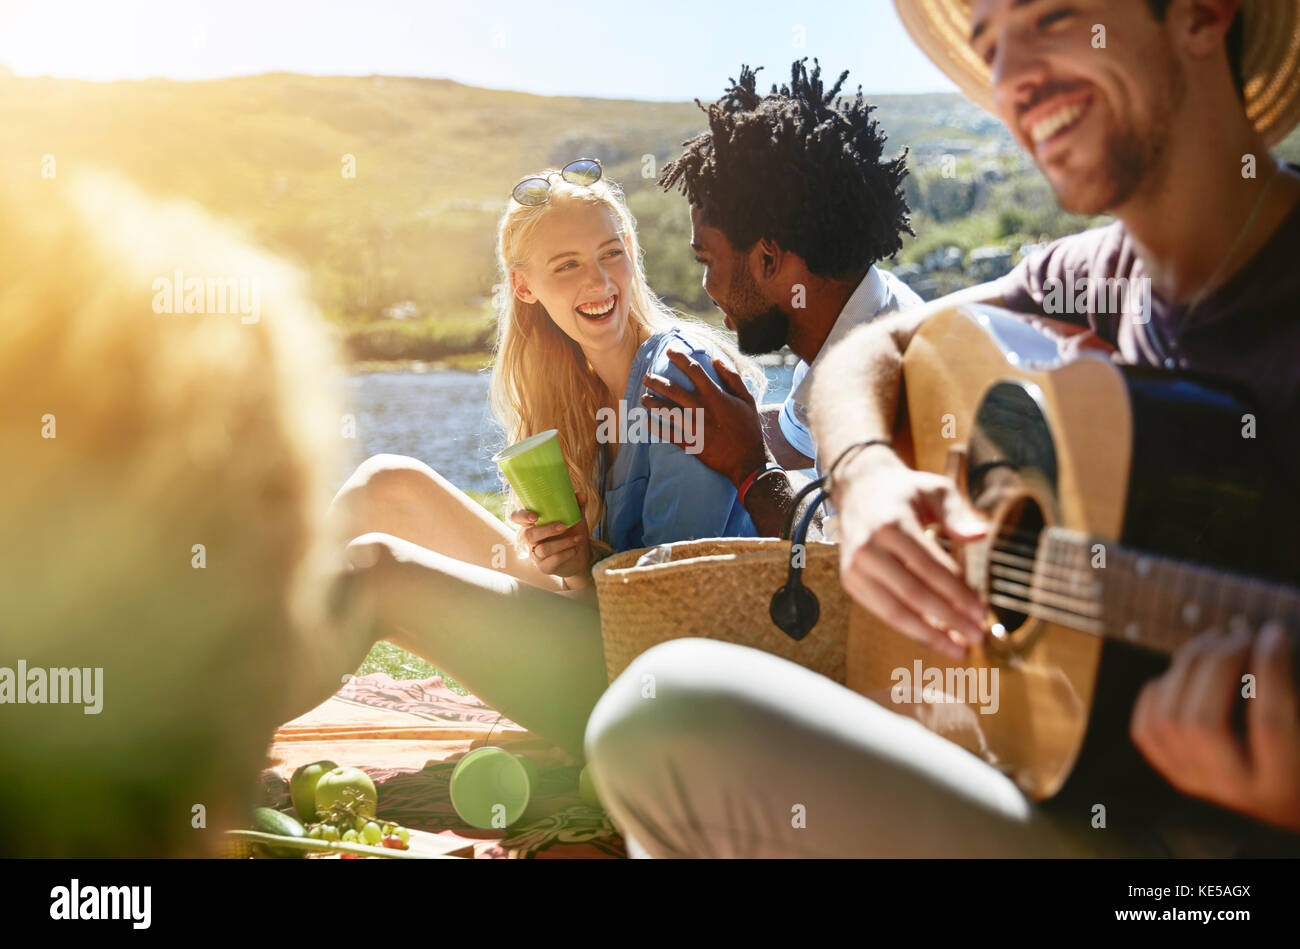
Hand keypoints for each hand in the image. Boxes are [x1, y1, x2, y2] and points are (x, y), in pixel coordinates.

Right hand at [510, 491, 592, 579]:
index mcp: (533, 524)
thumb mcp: (575, 518)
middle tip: (564, 526)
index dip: (521, 516)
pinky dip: (565, 554)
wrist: (581, 557)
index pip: (517, 517)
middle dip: (547, 530)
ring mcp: (536, 555)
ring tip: (577, 539)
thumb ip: (576, 506)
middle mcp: (530, 540)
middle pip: (528, 535)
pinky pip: (551, 561)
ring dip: (562, 543)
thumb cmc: (572, 533)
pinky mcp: (545, 567)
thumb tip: (581, 495)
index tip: (534, 516)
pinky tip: (574, 550)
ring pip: (542, 549)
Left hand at [641, 349, 767, 486]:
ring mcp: (694, 427)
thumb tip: (717, 360)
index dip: (679, 358)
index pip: (694, 370)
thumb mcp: (747, 399)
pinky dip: (655, 426)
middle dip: (656, 381)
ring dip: (652, 402)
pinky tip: (646, 420)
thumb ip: (732, 378)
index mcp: (715, 396)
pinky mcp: (690, 443)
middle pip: (672, 389)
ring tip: (643, 398)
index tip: (669, 352)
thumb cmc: (748, 428)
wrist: (748, 460)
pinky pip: (667, 433)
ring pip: (666, 411)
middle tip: (646, 377)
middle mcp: (701, 409)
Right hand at [833, 451, 988, 657]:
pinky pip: (882, 612)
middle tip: (977, 636)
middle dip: (949, 619)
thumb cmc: (904, 492)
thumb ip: (958, 514)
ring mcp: (855, 567)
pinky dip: (909, 628)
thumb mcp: (935, 490)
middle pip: (914, 594)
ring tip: (958, 648)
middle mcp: (868, 548)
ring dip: (929, 634)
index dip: (958, 594)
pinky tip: (934, 637)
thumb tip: (981, 534)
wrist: (859, 489)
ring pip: (895, 610)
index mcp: (892, 524)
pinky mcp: (850, 581)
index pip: (930, 568)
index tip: (982, 612)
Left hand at [1131, 622, 1299, 832]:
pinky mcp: (1176, 772)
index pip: (1268, 724)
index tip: (1273, 632)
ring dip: (1185, 669)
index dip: (1269, 670)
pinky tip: (1182, 672)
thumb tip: (1271, 637)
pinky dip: (1158, 693)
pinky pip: (1146, 730)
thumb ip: (1289, 691)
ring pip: (1168, 721)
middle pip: (1202, 723)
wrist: (1289, 797)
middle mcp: (1234, 791)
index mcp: (1283, 784)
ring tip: (1214, 641)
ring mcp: (1198, 782)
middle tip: (1240, 634)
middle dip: (1217, 665)